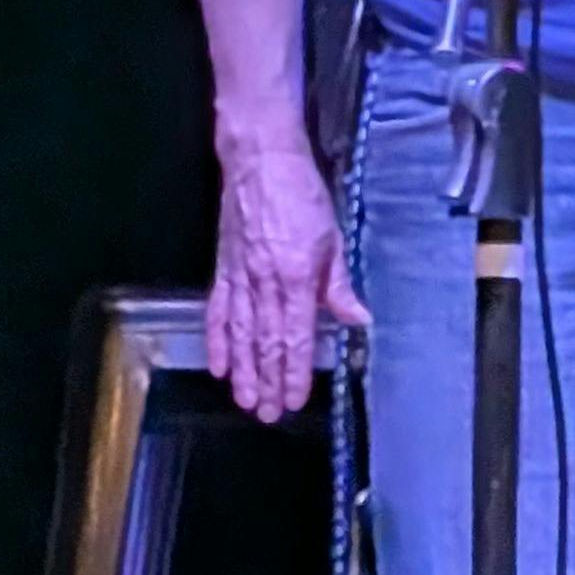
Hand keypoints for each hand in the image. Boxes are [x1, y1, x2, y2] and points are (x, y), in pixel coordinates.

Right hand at [206, 136, 366, 425]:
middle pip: (266, 342)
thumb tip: (357, 319)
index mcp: (296, 277)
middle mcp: (264, 283)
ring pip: (240, 334)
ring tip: (245, 400)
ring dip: (242, 370)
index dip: (295, 370)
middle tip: (268, 413)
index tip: (294, 397)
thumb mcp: (332, 236)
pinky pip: (217, 311)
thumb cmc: (301, 194)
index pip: (296, 335)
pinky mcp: (223, 268)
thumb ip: (339, 284)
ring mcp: (240, 277)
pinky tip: (218, 364)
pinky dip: (217, 340)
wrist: (260, 161)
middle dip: (268, 381)